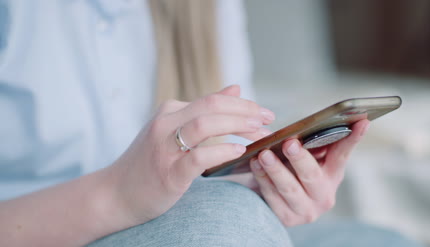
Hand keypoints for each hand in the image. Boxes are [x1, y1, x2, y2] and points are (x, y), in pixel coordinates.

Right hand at [106, 85, 274, 223]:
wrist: (114, 194)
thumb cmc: (149, 162)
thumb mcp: (175, 130)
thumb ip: (205, 110)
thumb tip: (236, 88)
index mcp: (171, 111)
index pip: (214, 100)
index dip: (244, 104)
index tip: (265, 113)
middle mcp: (166, 123)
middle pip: (212, 107)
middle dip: (245, 111)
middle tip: (268, 120)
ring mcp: (164, 147)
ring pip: (205, 124)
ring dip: (237, 125)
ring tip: (258, 133)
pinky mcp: (167, 172)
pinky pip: (197, 157)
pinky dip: (221, 151)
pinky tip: (238, 151)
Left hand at [220, 120, 369, 226]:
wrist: (277, 201)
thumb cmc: (292, 170)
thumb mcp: (307, 158)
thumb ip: (313, 143)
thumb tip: (316, 120)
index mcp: (333, 175)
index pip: (343, 154)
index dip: (353, 138)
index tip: (361, 122)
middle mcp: (324, 195)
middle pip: (312, 175)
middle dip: (300, 158)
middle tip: (289, 143)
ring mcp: (306, 210)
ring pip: (289, 188)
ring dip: (275, 170)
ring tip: (264, 154)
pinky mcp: (287, 218)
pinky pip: (273, 198)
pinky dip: (262, 180)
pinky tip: (255, 165)